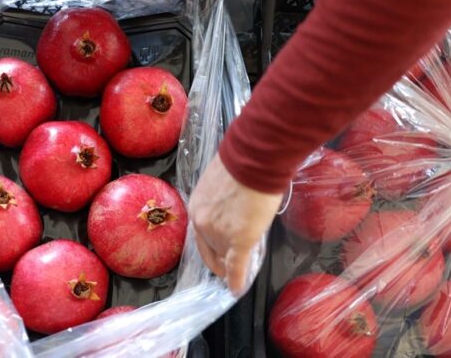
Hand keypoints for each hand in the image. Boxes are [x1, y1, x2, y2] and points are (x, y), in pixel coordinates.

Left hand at [189, 154, 282, 295]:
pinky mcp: (238, 240)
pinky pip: (236, 266)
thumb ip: (220, 201)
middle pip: (210, 247)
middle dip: (219, 259)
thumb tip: (231, 207)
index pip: (200, 234)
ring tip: (238, 274)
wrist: (254, 160)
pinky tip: (237, 289)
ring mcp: (218, 233)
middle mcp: (201, 222)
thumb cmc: (242, 165)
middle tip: (227, 268)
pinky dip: (237, 280)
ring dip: (232, 264)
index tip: (216, 255)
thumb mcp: (220, 183)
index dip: (210, 247)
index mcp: (196, 207)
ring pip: (224, 255)